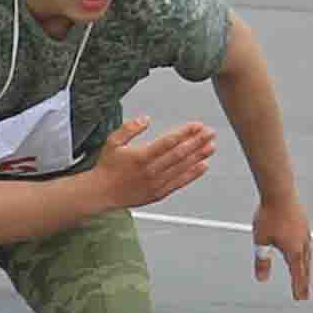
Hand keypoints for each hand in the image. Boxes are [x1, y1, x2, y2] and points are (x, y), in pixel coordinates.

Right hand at [96, 114, 216, 208]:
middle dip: (197, 142)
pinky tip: (203, 166)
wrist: (101, 193)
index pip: (168, 141)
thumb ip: (129, 128)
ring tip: (211, 147)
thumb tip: (145, 119)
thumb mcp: (112, 142)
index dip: (185, 132)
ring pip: (183, 167)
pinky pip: (180, 182)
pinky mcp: (159, 193)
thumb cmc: (107, 167)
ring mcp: (156, 183)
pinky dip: (193, 174)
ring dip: (199, 156)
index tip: (197, 125)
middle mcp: (151, 170)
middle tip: (210, 133)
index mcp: (141, 156)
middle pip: (180, 154)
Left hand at [251, 190, 312, 301]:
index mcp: (294, 250)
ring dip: (305, 266)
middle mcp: (303, 243)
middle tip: (304, 294)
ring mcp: (305, 232)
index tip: (300, 298)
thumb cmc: (269, 215)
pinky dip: (305, 252)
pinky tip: (302, 249)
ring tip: (304, 273)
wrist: (280, 191)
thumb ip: (262, 261)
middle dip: (304, 281)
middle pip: (305, 266)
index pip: (297, 274)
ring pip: (307, 254)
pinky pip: (306, 242)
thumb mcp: (261, 241)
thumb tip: (262, 279)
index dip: (298, 287)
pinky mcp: (304, 222)